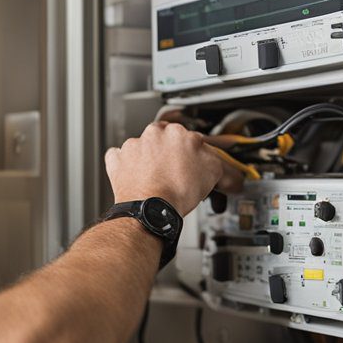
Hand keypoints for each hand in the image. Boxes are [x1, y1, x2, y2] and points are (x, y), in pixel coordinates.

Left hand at [103, 121, 243, 215]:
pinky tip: (135, 177)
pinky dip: (126, 166)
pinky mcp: (117, 160)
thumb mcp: (212, 173)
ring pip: (143, 148)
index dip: (192, 154)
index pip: (188, 139)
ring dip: (149, 160)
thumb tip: (226, 168)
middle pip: (165, 141)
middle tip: (175, 172)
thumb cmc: (177, 191)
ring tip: (156, 179)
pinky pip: (120, 158)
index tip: (192, 163)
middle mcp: (153, 135)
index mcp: (177, 132)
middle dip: (170, 154)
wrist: (150, 209)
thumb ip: (218, 163)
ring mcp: (133, 146)